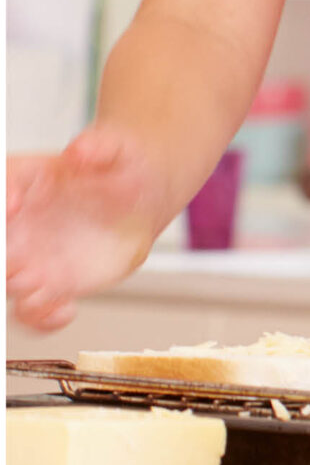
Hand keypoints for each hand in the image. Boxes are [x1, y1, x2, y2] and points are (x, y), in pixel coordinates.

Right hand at [6, 129, 173, 330]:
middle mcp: (13, 224)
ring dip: (17, 288)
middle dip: (3, 255)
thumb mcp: (118, 149)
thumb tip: (81, 149)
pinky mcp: (47, 284)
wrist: (141, 197)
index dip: (2, 199)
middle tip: (19, 262)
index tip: (12, 204)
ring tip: (43, 288)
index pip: (0, 189)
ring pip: (6, 281)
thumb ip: (99, 147)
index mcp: (19, 181)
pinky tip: (65, 309)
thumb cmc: (120, 167)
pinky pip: (30, 311)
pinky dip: (40, 318)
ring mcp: (26, 256)